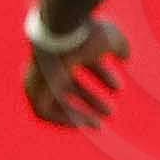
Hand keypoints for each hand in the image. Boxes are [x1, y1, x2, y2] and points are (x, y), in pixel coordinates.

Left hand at [23, 12, 128, 128]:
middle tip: (110, 112)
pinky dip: (63, 119)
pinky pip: (45, 112)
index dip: (103, 76)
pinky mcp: (34, 90)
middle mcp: (51, 61)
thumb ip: (120, 47)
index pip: (84, 64)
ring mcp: (40, 76)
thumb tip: (125, 58)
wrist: (61, 34)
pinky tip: (83, 124)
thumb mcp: (111, 39)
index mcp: (66, 45)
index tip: (118, 88)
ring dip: (79, 114)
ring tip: (99, 125)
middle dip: (91, 100)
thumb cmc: (87, 35)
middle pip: (71, 85)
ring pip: (58, 100)